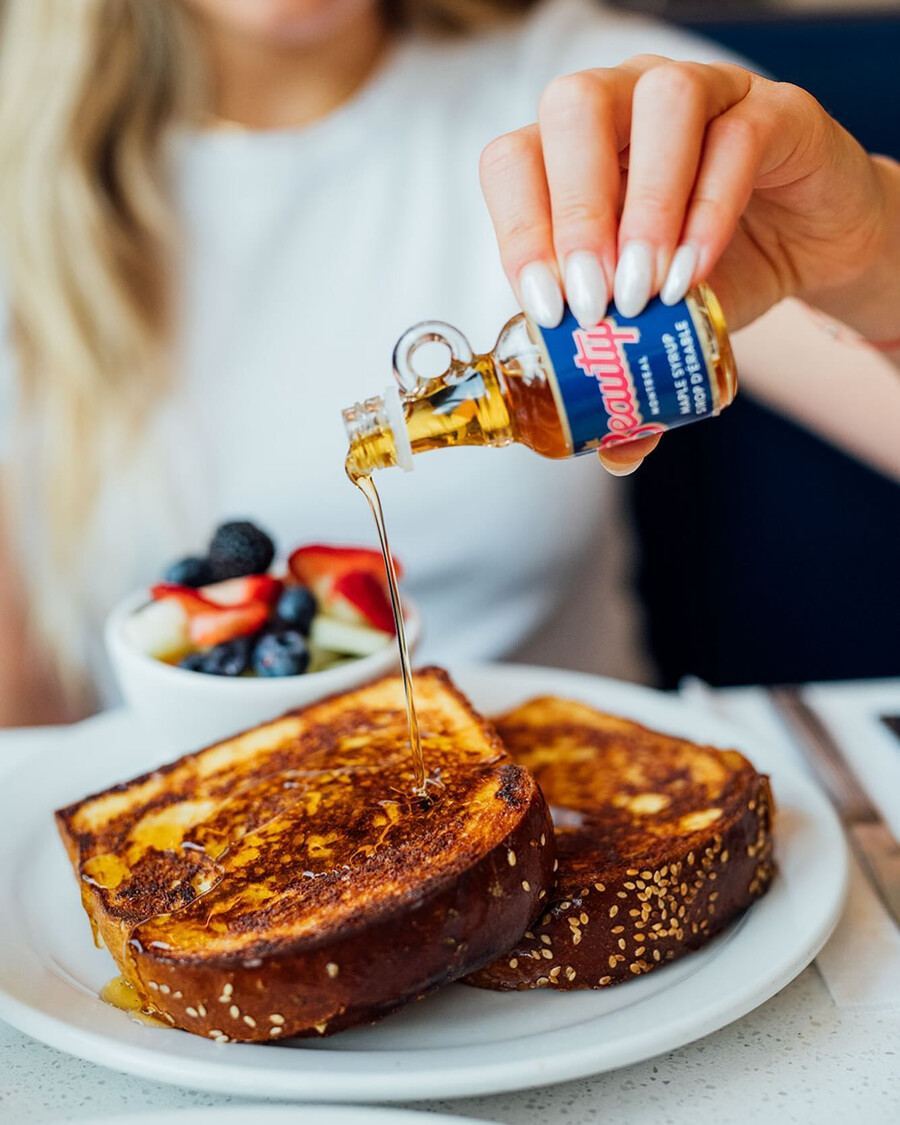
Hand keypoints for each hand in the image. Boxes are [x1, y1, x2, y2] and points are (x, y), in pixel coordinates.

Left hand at [479, 55, 894, 472]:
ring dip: (645, 206)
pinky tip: (694, 275)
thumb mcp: (655, 328)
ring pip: (658, 103)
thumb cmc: (707, 271)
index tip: (547, 309)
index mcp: (570, 151)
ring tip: (646, 292)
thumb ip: (632, 382)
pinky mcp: (770, 109)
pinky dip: (708, 212)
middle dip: (575, 215)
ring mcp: (698, 92)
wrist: (805, 243)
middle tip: (593, 302)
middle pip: (573, 108)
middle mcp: (624, 105)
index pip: (515, 161)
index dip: (519, 232)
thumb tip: (615, 455)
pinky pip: (735, 137)